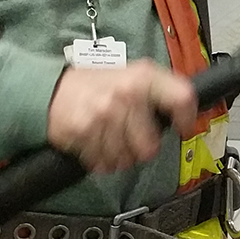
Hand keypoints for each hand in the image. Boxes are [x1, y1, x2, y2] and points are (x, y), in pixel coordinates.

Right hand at [47, 63, 196, 172]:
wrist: (52, 89)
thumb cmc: (95, 86)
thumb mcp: (131, 75)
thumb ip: (158, 92)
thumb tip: (184, 115)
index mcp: (144, 77)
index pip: (181, 98)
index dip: (186, 118)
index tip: (181, 128)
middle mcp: (127, 94)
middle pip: (150, 147)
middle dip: (140, 149)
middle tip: (129, 137)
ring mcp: (105, 114)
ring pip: (126, 160)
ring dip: (117, 156)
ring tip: (108, 139)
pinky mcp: (84, 131)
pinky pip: (102, 162)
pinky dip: (98, 160)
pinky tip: (94, 144)